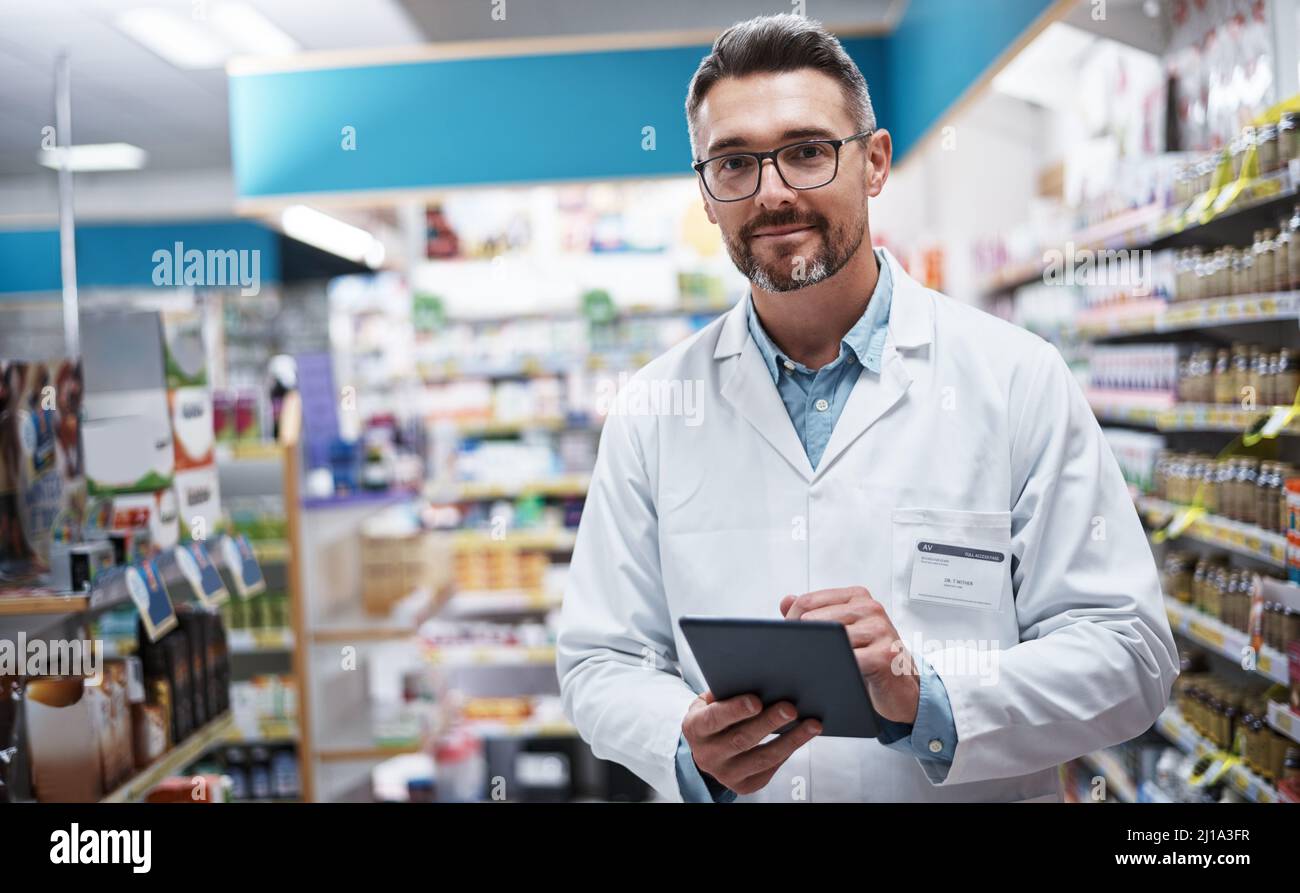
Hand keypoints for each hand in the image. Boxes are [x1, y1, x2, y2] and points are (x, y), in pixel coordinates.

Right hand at [680, 690, 821, 795]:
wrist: (706, 749)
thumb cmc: (713, 715)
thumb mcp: (708, 702)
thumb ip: (725, 693)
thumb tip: (757, 678)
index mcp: (695, 728)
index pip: (714, 719)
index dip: (735, 710)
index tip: (757, 700)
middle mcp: (707, 755)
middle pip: (742, 739)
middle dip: (769, 723)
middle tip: (791, 708)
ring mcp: (725, 774)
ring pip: (762, 758)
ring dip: (790, 740)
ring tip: (811, 724)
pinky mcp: (744, 785)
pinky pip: (770, 768)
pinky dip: (789, 751)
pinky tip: (803, 736)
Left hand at [780, 586, 919, 724]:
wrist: (902, 688)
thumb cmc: (870, 658)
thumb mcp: (843, 632)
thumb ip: (815, 614)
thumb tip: (786, 601)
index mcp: (856, 597)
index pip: (808, 601)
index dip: (790, 623)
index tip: (789, 641)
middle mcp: (870, 608)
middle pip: (813, 619)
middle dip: (800, 640)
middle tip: (796, 658)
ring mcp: (880, 629)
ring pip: (829, 638)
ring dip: (814, 656)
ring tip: (811, 667)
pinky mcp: (885, 654)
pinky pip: (848, 659)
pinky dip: (833, 669)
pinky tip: (830, 676)